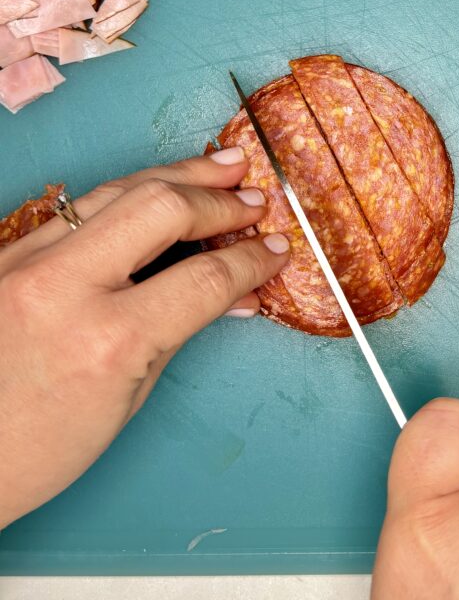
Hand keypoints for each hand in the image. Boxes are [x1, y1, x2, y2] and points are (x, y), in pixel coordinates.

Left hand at [0, 147, 289, 527]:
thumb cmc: (34, 451)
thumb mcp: (127, 400)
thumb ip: (180, 329)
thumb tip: (233, 291)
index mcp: (106, 341)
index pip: (204, 278)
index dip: (250, 261)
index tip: (272, 251)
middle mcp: (62, 287)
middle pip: (162, 209)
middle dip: (218, 201)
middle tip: (252, 202)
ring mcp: (25, 261)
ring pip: (118, 189)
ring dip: (179, 175)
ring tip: (222, 166)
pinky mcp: (7, 252)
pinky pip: (82, 206)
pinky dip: (131, 192)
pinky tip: (162, 186)